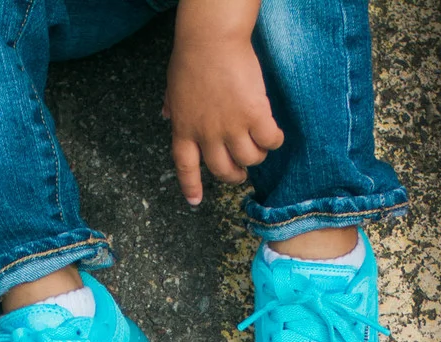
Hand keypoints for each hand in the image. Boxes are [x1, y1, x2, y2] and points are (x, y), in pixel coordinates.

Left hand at [164, 5, 280, 205]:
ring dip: (256, 155)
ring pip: (249, 159)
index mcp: (184, 128)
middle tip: (242, 172)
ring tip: (260, 144)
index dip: (191, 186)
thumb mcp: (173, 86)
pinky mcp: (254, 116)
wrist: (211, 40)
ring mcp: (231, 128)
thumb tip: (166, 115)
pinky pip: (269, 140)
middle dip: (234, 175)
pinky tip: (275, 133)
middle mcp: (207, 135)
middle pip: (222, 170)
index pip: (186, 166)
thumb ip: (172, 105)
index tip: (195, 202)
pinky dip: (274, 140)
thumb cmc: (191, 56)